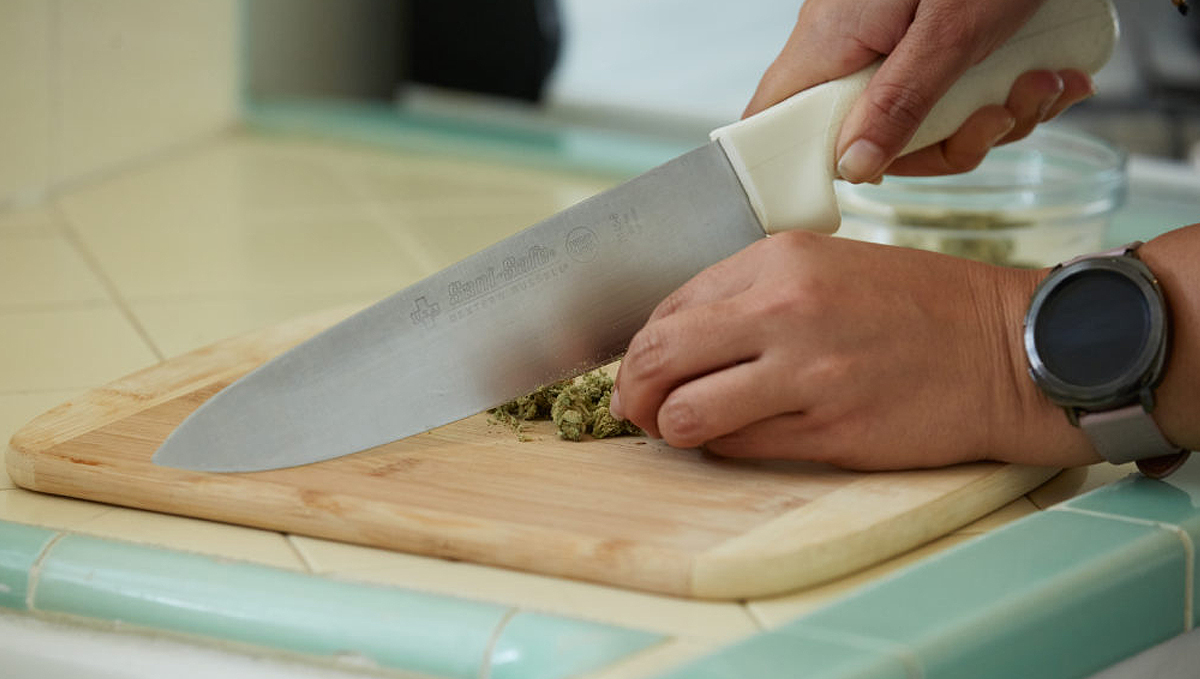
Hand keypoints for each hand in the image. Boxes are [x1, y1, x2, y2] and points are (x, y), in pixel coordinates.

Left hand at [610, 232, 1101, 469]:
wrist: (1006, 349)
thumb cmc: (917, 308)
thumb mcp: (827, 267)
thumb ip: (748, 295)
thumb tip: (673, 343)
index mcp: (778, 260)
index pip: (667, 308)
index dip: (642, 350)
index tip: (644, 372)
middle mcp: (784, 309)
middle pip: (657, 358)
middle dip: (632, 393)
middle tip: (638, 410)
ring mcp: (807, 371)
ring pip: (686, 414)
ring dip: (672, 429)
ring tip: (685, 429)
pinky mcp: (830, 428)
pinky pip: (738, 447)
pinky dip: (723, 447)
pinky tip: (740, 436)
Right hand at [744, 0, 1094, 182]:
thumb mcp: (950, 33)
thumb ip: (899, 103)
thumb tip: (853, 169)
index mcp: (830, 40)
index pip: (774, 118)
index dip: (799, 164)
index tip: (863, 180)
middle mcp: (848, 42)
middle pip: (869, 133)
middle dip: (951, 141)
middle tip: (1002, 117)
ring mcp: (886, 39)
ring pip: (921, 117)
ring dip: (994, 116)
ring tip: (1044, 84)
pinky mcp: (923, 34)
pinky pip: (946, 88)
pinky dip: (1003, 90)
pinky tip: (1049, 74)